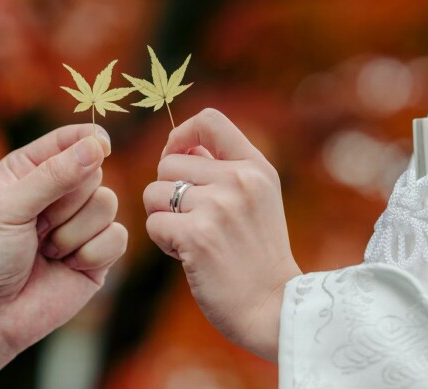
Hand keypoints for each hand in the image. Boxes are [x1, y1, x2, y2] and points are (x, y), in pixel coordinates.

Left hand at [0, 124, 127, 388]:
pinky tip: (66, 266)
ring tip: (47, 250)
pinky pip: (118, 237)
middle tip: (38, 225)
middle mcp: (59, 191)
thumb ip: (54, 175)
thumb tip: (97, 145)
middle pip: (95, 172)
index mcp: (31, 169)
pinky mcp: (99, 252)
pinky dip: (90, 254)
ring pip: (109, 204)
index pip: (71, 139)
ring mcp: (81, 222)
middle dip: (68, 202)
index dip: (88, 139)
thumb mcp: (10, 207)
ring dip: (74, 232)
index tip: (101, 145)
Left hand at [143, 109, 299, 361]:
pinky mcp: (197, 235)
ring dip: (163, 216)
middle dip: (168, 191)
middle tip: (192, 219)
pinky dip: (163, 241)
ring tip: (192, 237)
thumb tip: (180, 144)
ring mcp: (218, 207)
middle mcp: (239, 180)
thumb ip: (225, 167)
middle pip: (168, 162)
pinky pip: (153, 223)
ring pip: (154, 192)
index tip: (178, 158)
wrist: (274, 307)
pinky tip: (188, 255)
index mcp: (256, 166)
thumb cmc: (257, 254)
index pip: (208, 120)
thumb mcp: (258, 198)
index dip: (180, 135)